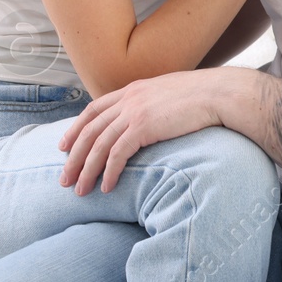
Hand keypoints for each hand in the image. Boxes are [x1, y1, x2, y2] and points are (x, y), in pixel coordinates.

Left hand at [57, 71, 232, 194]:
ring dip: (86, 170)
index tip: (63, 146)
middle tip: (64, 179)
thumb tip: (146, 121)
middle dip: (73, 156)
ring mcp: (134, 112)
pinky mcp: (144, 126)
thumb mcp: (167, 95)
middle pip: (90, 130)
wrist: (217, 93)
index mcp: (131, 90)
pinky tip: (106, 187)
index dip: (75, 129)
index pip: (93, 110)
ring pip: (99, 144)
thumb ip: (150, 105)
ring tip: (80, 191)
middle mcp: (128, 99)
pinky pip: (118, 153)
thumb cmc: (200, 97)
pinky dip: (109, 172)